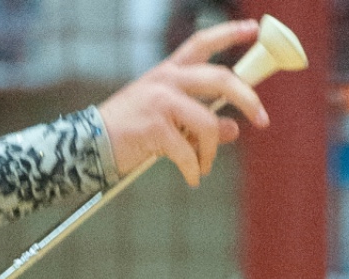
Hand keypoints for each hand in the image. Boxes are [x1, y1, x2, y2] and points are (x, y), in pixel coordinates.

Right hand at [97, 20, 269, 185]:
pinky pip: (186, 152)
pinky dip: (193, 169)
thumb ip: (199, 119)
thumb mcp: (164, 118)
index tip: (254, 30)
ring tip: (205, 166)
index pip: (202, 43)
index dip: (230, 34)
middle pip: (221, 80)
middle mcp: (166, 81)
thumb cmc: (124, 131)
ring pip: (208, 123)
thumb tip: (233, 129)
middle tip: (261, 119)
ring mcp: (160, 103)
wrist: (86, 146)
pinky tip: (192, 178)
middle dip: (248, 100)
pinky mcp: (154, 128)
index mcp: (167, 72)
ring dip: (212, 150)